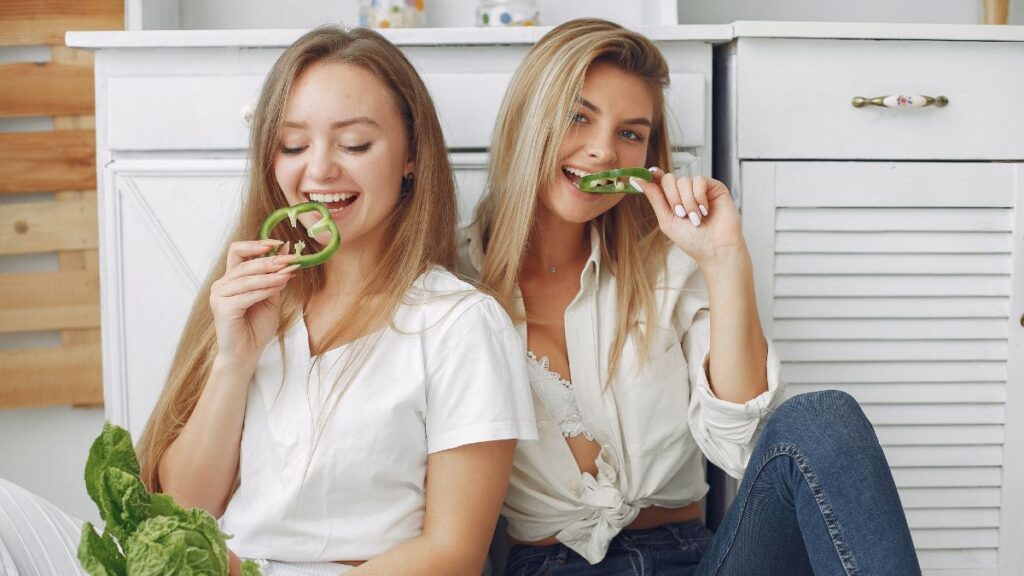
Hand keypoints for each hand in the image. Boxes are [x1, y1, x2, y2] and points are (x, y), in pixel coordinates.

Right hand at [209, 240, 298, 367]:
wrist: (247, 353)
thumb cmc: (256, 327)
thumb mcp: (270, 297)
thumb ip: (274, 277)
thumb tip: (285, 252)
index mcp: (230, 279)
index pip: (237, 251)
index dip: (256, 244)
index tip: (278, 243)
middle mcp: (221, 285)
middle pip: (244, 263)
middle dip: (270, 260)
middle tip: (290, 259)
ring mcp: (219, 296)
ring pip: (247, 278)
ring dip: (270, 274)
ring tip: (289, 272)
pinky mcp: (223, 309)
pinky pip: (247, 295)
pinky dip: (265, 289)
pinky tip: (280, 285)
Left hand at [632, 169, 745, 264]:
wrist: (715, 249)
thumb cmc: (692, 240)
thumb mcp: (667, 220)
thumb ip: (654, 199)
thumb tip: (638, 180)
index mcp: (671, 200)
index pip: (659, 181)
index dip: (652, 176)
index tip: (646, 176)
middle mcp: (684, 192)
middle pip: (669, 179)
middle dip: (673, 198)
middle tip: (681, 215)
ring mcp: (699, 188)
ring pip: (684, 181)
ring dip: (688, 202)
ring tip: (696, 219)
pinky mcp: (714, 187)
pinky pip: (699, 180)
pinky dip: (699, 197)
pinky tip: (705, 211)